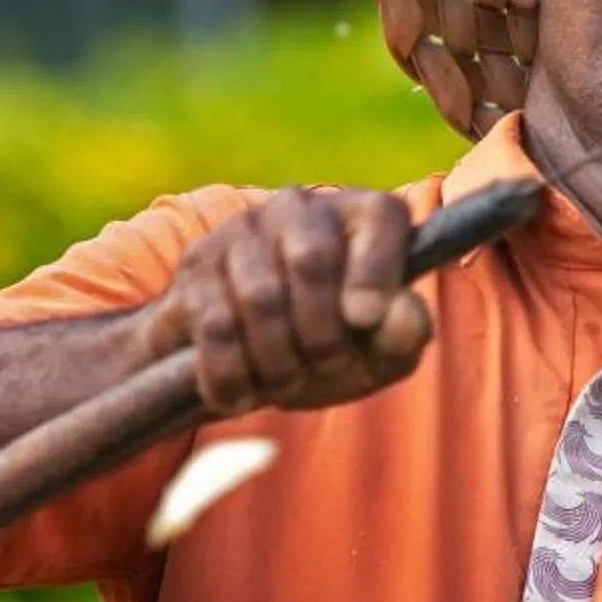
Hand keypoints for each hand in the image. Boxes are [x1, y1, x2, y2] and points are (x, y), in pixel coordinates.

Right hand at [138, 187, 433, 414]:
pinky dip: (231, 373)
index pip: (378, 217)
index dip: (373, 270)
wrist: (252, 359)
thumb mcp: (382, 351)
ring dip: (277, 360)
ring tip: (287, 382)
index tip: (364, 319)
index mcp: (364, 214)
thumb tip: (399, 313)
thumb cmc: (335, 344)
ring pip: (259, 297)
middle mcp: (300, 206)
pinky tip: (241, 395)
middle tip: (328, 366)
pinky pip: (213, 324)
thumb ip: (404, 333)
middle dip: (322, 334)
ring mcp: (242, 230)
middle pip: (310, 261)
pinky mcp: (197, 265)